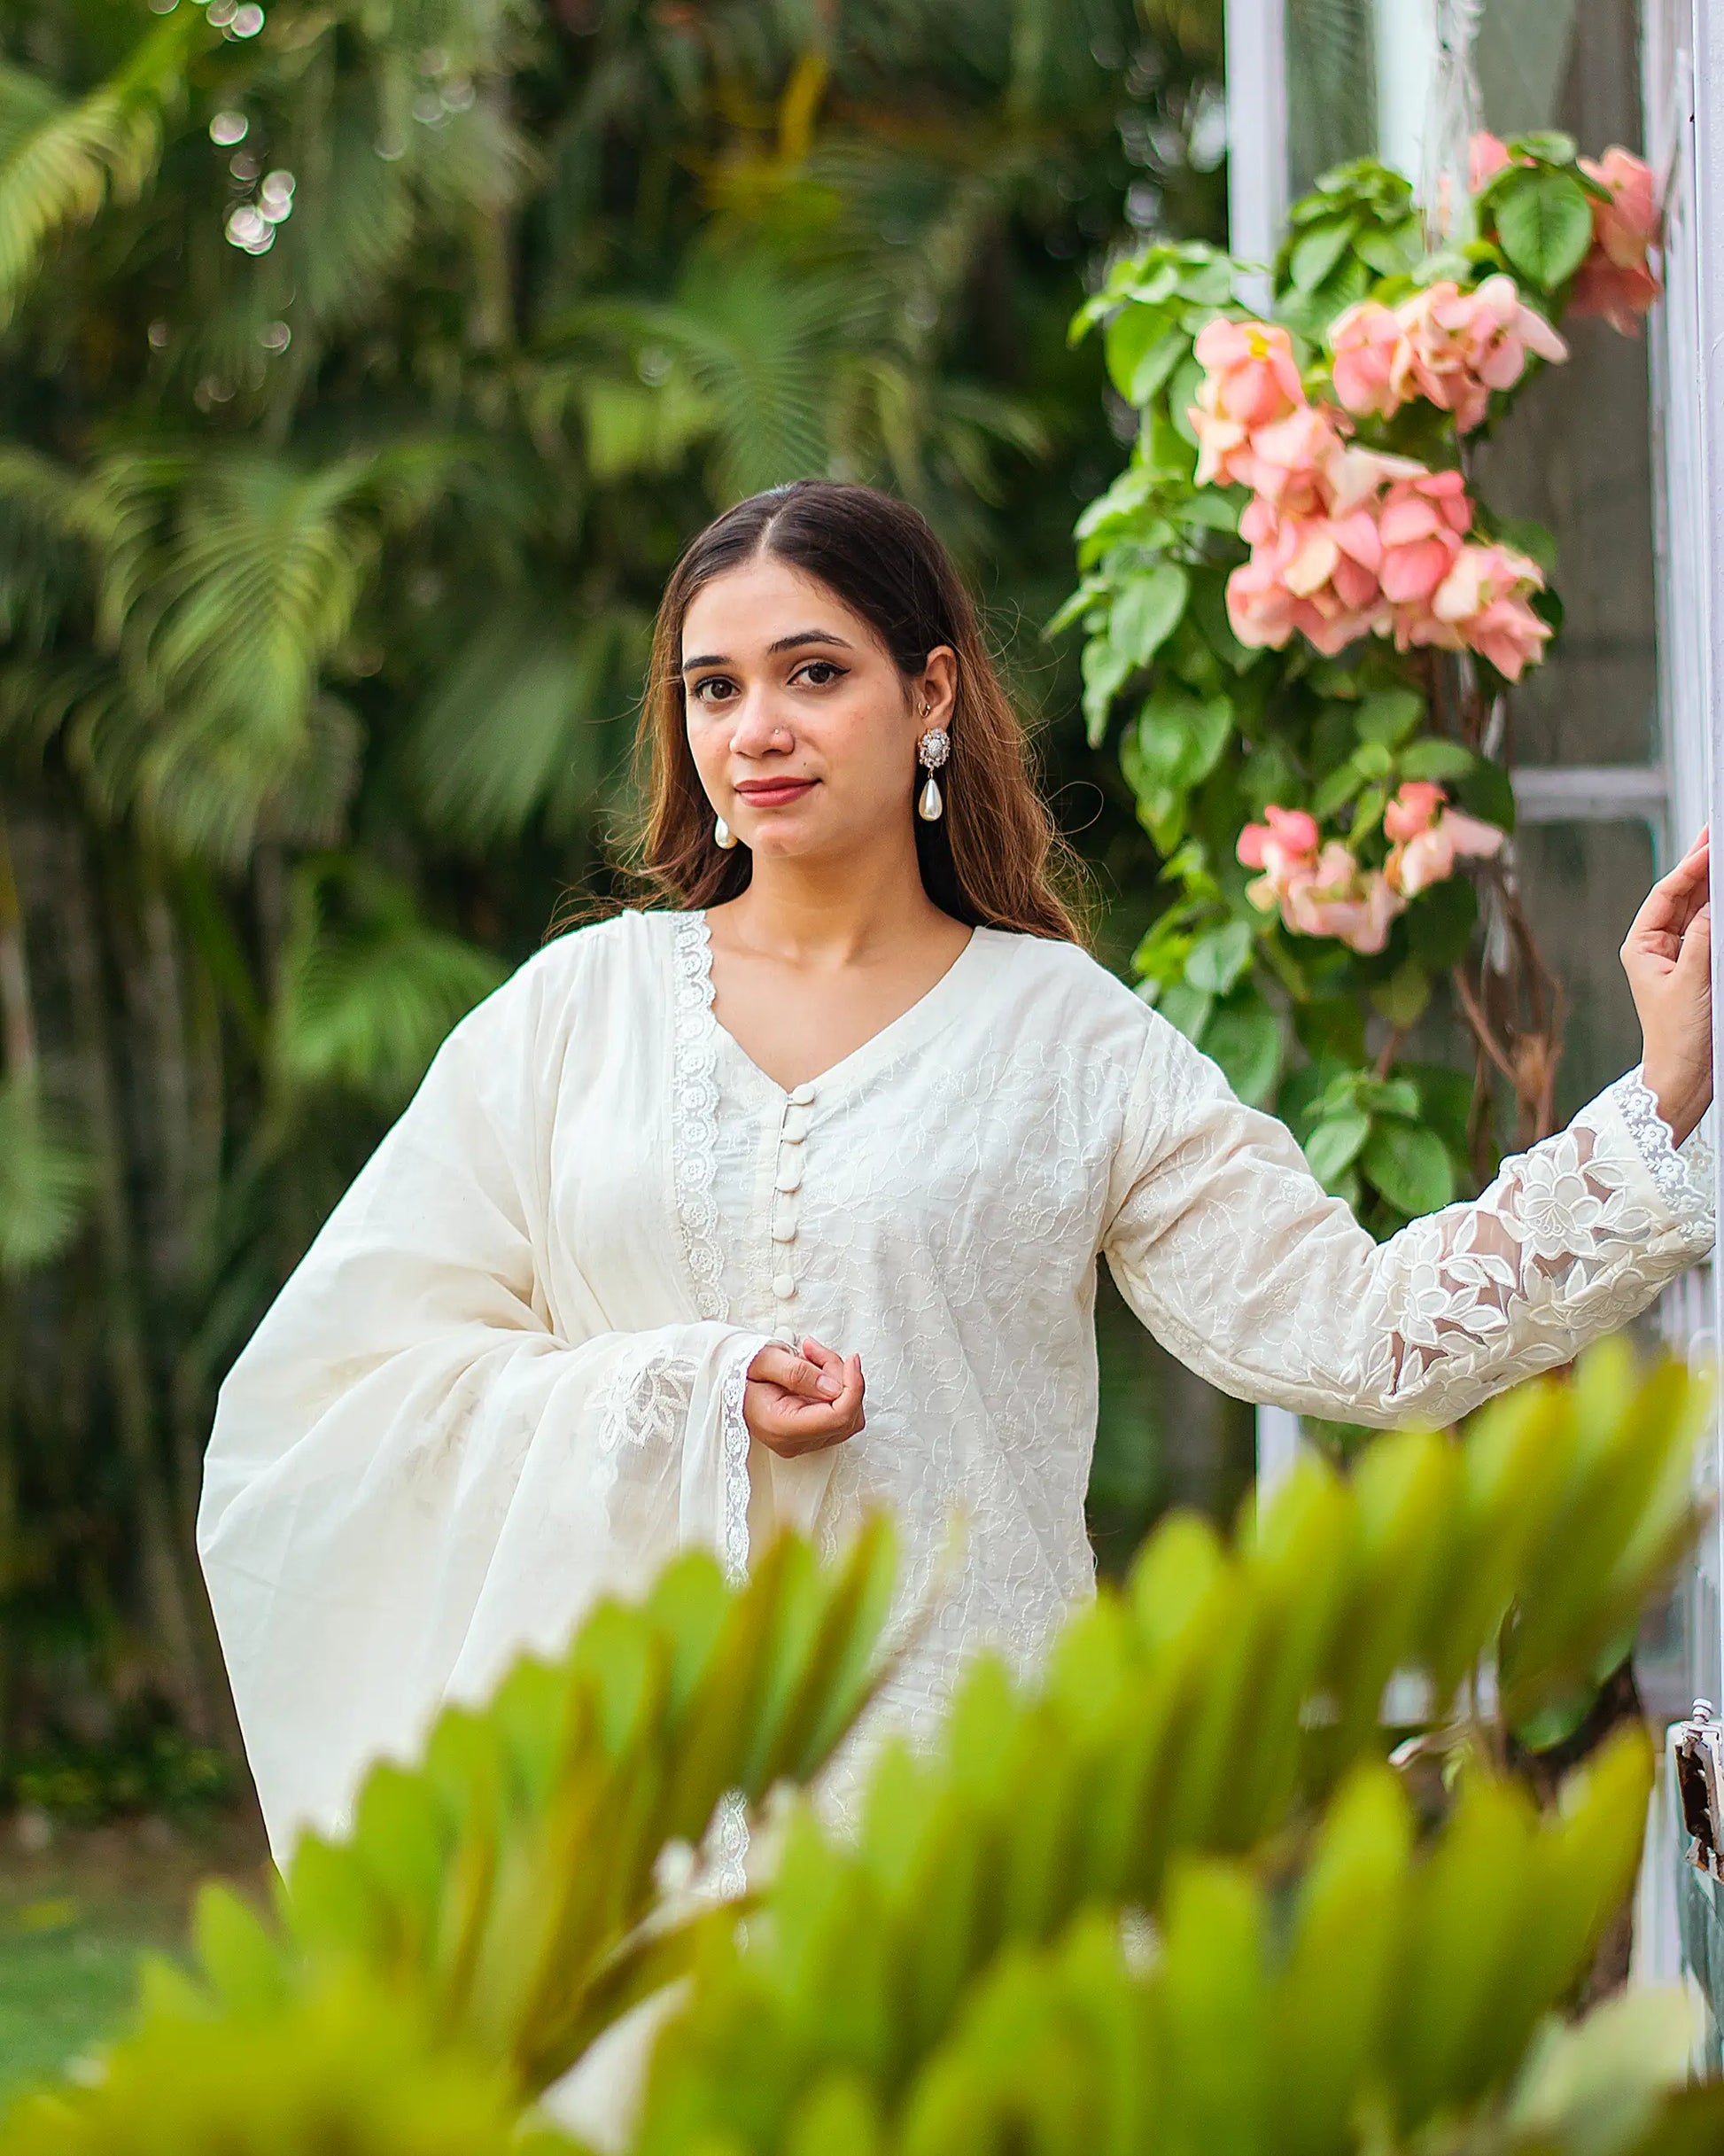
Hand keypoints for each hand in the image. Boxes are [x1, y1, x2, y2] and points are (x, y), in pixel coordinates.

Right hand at [744, 1336, 864, 1458]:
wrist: (725, 1381)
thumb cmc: (738, 1370)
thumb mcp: (763, 1360)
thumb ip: (799, 1372)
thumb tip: (835, 1387)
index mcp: (780, 1427)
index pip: (838, 1417)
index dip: (853, 1387)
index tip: (852, 1359)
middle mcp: (793, 1442)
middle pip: (847, 1416)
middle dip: (842, 1378)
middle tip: (815, 1352)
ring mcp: (802, 1443)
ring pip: (847, 1416)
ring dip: (839, 1381)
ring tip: (811, 1357)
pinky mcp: (807, 1436)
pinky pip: (838, 1415)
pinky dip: (835, 1389)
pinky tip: (814, 1371)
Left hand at [1622, 826, 1712, 1145]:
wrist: (1684, 1079)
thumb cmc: (1677, 1039)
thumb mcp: (1691, 984)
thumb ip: (1701, 940)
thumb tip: (1709, 904)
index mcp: (1641, 946)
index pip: (1666, 895)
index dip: (1689, 867)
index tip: (1710, 844)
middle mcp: (1658, 947)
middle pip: (1683, 896)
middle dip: (1702, 865)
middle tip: (1717, 832)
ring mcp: (1679, 956)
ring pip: (1699, 910)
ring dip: (1713, 884)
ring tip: (1722, 852)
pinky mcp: (1700, 968)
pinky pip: (1711, 931)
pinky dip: (1720, 912)